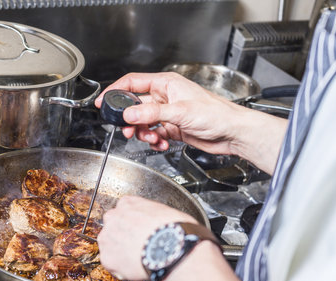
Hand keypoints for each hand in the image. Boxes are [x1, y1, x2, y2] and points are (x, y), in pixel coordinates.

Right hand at [95, 72, 241, 154]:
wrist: (232, 133)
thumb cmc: (216, 114)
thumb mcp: (180, 112)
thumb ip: (152, 113)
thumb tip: (129, 114)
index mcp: (166, 84)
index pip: (132, 83)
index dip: (115, 92)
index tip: (104, 103)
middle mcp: (165, 97)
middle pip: (135, 106)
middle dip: (131, 121)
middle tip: (129, 131)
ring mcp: (168, 113)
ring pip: (144, 123)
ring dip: (144, 133)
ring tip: (153, 138)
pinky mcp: (173, 128)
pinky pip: (154, 134)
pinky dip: (155, 141)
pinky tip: (163, 143)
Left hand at [97, 195, 198, 280]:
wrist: (173, 248)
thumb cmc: (176, 230)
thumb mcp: (168, 212)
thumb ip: (154, 215)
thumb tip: (163, 222)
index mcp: (128, 203)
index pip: (123, 209)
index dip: (132, 221)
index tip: (139, 229)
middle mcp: (114, 217)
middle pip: (113, 225)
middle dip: (122, 234)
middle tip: (138, 244)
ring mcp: (108, 237)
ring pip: (109, 245)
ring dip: (119, 251)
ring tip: (138, 259)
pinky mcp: (107, 258)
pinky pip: (111, 264)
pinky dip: (120, 268)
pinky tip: (135, 270)